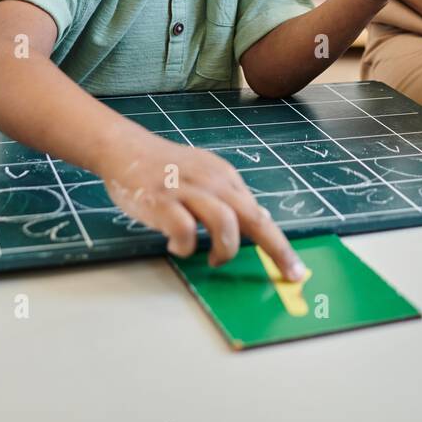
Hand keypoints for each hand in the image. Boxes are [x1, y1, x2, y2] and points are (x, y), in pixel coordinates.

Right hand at [100, 132, 306, 279]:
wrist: (126, 148)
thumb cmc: (166, 167)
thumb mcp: (204, 173)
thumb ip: (227, 196)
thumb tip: (256, 220)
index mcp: (225, 177)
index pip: (259, 213)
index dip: (279, 243)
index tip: (296, 269)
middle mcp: (212, 181)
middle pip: (253, 217)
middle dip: (276, 248)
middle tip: (288, 274)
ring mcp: (187, 191)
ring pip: (225, 223)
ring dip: (225, 249)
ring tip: (214, 260)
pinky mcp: (162, 202)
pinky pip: (185, 231)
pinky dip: (186, 247)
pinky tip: (177, 247)